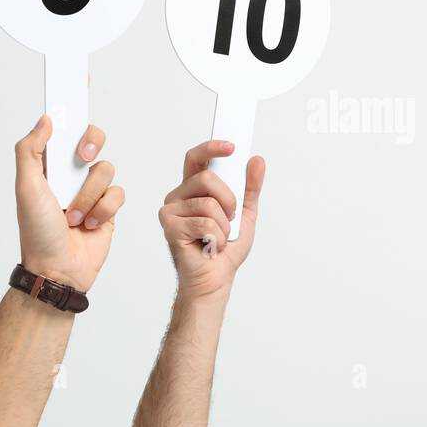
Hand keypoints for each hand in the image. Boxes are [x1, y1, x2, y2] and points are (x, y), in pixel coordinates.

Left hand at [15, 116, 125, 292]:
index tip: (79, 77)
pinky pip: (118, 193)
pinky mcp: (109, 207)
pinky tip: (89, 225)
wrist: (59, 269)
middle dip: (89, 144)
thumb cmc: (37, 233)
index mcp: (48, 164)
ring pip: (106, 169)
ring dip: (89, 195)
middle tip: (79, 158)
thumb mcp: (26, 187)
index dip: (71, 105)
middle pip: (93, 138)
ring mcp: (91, 189)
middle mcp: (70, 173)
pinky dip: (103, 210)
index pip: (61, 127)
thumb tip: (46, 119)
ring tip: (74, 215)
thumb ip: (31, 150)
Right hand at [158, 141, 264, 302]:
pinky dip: (217, 238)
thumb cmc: (225, 249)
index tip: (232, 146)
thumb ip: (250, 187)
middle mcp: (178, 197)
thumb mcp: (245, 214)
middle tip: (231, 217)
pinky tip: (210, 247)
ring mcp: (170, 212)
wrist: (215, 280)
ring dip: (224, 225)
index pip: (196, 158)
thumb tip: (256, 160)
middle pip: (207, 179)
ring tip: (218, 237)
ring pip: (209, 204)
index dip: (212, 148)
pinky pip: (205, 223)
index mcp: (193, 189)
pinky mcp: (170, 228)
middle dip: (229, 200)